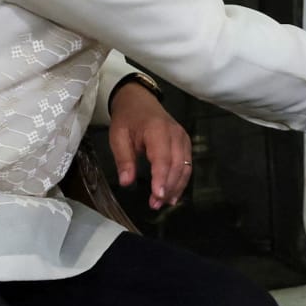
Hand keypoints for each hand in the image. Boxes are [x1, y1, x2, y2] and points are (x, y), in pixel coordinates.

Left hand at [107, 82, 192, 209]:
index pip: (163, 158)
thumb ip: (124, 159)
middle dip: (167, 187)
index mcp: (157, 130)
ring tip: (163, 203)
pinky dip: (181, 181)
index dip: (161, 178)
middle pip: (177, 165)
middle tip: (154, 204)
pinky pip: (187, 164)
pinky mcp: (186, 143)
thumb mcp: (118, 136)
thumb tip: (126, 182)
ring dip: (176, 187)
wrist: (139, 100)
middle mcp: (175, 134)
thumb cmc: (127, 119)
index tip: (157, 196)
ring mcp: (183, 138)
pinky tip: (173, 194)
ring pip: (185, 167)